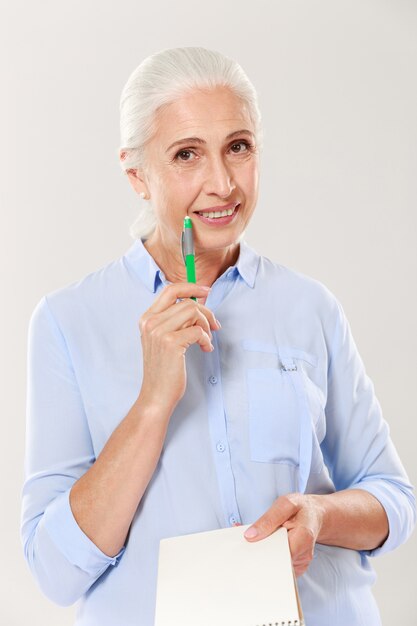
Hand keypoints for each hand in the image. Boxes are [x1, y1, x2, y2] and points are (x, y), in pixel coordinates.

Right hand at [138, 283, 220, 414]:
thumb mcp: (162, 339)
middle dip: (206, 312)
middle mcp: (150, 322)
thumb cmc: (164, 369)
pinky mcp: (171, 343)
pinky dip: (206, 339)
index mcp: (147, 318)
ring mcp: (158, 332)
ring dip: (207, 326)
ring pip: (193, 312)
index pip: (170, 290)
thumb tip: (198, 302)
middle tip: (214, 326)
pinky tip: (205, 349)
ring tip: (206, 341)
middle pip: (187, 302)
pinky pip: (199, 330)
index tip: (206, 291)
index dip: (191, 287)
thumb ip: (174, 320)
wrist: (156, 395)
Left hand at [243, 493, 323, 576]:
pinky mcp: (296, 566)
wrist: (314, 515)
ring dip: (264, 554)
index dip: (263, 550)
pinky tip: (266, 545)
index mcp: (304, 537)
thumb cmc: (300, 508)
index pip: (279, 553)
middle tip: (249, 542)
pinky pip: (279, 566)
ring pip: (276, 566)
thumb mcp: (285, 504)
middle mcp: (304, 554)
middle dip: (260, 554)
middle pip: (276, 563)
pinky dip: (270, 556)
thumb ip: (268, 519)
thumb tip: (250, 536)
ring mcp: (301, 563)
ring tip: (260, 540)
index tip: (249, 545)